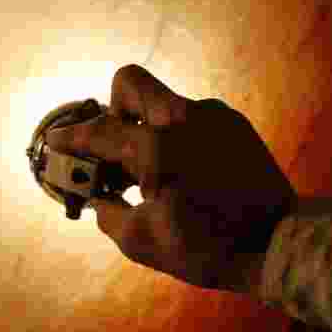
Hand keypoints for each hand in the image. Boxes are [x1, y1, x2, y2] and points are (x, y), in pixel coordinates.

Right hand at [46, 64, 296, 294]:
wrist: (275, 244)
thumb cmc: (206, 249)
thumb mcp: (142, 241)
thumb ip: (108, 212)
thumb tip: (97, 198)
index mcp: (158, 148)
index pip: (99, 131)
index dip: (71, 137)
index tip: (56, 140)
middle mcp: (185, 119)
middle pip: (131, 82)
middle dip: (113, 107)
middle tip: (113, 144)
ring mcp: (214, 117)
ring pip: (165, 103)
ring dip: (149, 128)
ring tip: (155, 172)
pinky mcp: (235, 124)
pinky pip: (194, 119)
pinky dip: (179, 138)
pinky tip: (189, 173)